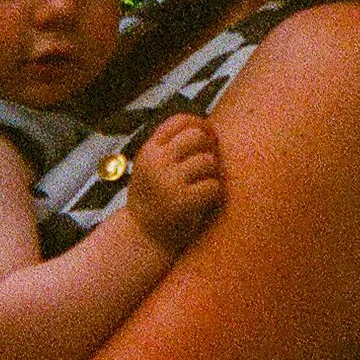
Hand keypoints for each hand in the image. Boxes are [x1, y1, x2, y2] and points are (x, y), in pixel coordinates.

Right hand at [126, 113, 223, 254]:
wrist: (143, 238)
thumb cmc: (155, 200)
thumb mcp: (151, 168)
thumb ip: (170, 147)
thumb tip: (207, 127)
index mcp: (149, 151)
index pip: (179, 121)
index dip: (200, 124)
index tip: (209, 138)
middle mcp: (156, 162)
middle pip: (197, 136)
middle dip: (209, 149)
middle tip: (209, 166)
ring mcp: (169, 181)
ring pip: (208, 161)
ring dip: (213, 174)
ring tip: (205, 187)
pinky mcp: (183, 202)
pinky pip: (214, 186)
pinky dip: (215, 194)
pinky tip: (206, 202)